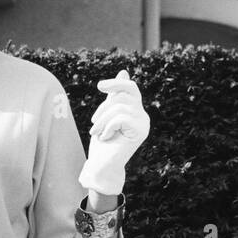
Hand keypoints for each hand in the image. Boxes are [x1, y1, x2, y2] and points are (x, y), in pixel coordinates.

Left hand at [78, 68, 149, 196]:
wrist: (102, 166)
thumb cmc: (102, 143)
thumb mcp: (106, 115)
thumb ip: (115, 96)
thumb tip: (124, 72)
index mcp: (136, 110)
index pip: (130, 88)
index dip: (116, 84)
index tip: (100, 86)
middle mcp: (143, 116)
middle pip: (123, 96)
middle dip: (103, 108)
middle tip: (93, 123)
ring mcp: (144, 124)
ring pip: (120, 107)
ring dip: (102, 120)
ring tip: (96, 132)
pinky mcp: (141, 132)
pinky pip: (122, 117)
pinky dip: (108, 126)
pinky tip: (105, 137)